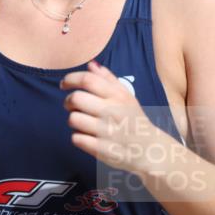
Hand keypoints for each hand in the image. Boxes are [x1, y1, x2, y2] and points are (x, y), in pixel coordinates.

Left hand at [60, 60, 171, 174]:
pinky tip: (87, 137)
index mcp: (118, 96)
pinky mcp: (102, 149)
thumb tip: (91, 64)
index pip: (88, 80)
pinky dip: (78, 137)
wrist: (149, 150)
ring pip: (73, 119)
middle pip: (76, 98)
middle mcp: (112, 112)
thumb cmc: (134, 120)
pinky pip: (77, 139)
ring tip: (82, 122)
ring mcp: (107, 132)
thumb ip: (108, 79)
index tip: (64, 84)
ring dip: (73, 120)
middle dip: (68, 101)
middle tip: (71, 105)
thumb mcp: (127, 97)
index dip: (70, 79)